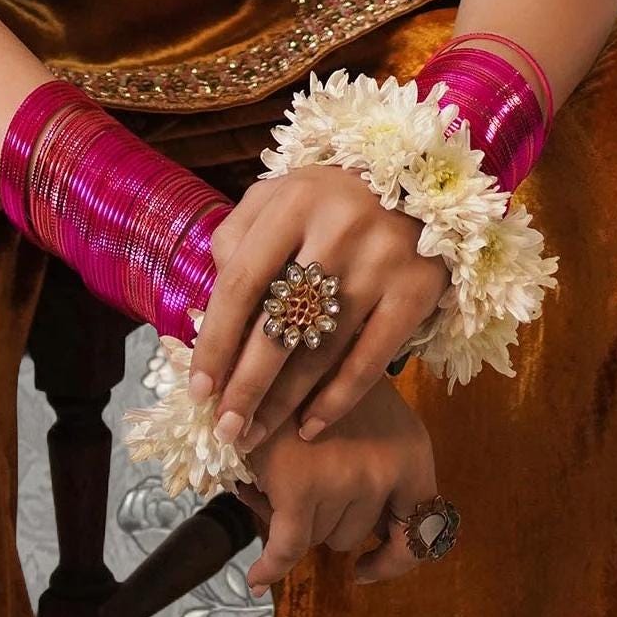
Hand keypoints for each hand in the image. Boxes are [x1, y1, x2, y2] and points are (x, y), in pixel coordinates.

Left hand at [189, 165, 448, 453]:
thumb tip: (212, 302)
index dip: (216, 341)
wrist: (418, 179)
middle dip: (245, 386)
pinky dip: (337, 400)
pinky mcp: (418, 291)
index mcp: (294, 201)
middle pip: (279, 323)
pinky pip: (370, 360)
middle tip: (225, 430)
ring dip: (284, 403)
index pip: (241, 282)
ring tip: (255, 436)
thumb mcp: (279, 194)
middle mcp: (339, 229)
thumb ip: (238, 235)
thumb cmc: (329, 196)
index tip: (199, 388)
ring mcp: (383, 262)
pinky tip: (309, 427)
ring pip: (322, 350)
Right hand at [235, 370, 437, 592]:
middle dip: (325, 518)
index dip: (394, 558)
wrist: (276, 338)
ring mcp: (346, 479)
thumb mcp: (366, 408)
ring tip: (275, 474)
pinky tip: (259, 575)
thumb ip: (376, 462)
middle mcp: (388, 469)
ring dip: (295, 518)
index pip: (422, 530)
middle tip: (299, 482)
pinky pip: (287, 547)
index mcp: (413, 450)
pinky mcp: (301, 487)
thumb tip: (369, 534)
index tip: (367, 569)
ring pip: (318, 536)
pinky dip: (273, 565)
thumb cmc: (317, 369)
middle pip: (354, 534)